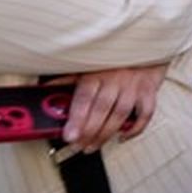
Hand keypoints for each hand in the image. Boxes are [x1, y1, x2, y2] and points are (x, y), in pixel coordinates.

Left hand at [50, 63, 167, 150]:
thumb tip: (43, 88)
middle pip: (102, 109)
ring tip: (93, 146)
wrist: (143, 45)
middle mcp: (115, 79)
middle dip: (89, 132)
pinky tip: (123, 136)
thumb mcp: (87, 65)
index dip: (77, 118)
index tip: (69, 135)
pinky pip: (146, 112)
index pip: (85, 97)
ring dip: (106, 134)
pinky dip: (135, 127)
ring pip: (120, 113)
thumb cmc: (112, 60)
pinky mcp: (148, 90)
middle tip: (77, 146)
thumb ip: (67, 79)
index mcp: (96, 73)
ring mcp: (133, 85)